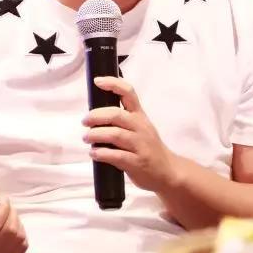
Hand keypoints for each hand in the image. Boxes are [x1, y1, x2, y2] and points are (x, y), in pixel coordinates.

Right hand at [0, 185, 27, 252]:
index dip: (4, 207)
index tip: (2, 200)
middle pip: (9, 230)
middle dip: (11, 212)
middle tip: (4, 207)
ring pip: (18, 237)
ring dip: (17, 221)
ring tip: (6, 217)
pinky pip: (22, 246)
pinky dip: (20, 233)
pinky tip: (9, 229)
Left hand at [82, 76, 178, 191]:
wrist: (167, 171)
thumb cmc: (148, 147)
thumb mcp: (140, 127)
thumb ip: (122, 119)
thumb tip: (95, 114)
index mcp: (140, 115)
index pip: (128, 92)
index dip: (113, 84)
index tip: (97, 81)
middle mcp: (140, 127)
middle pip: (116, 114)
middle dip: (96, 116)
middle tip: (85, 121)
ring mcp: (140, 145)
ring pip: (115, 134)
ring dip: (95, 135)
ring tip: (86, 138)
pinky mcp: (137, 162)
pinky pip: (116, 155)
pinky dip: (101, 154)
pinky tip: (94, 154)